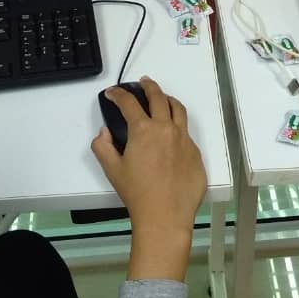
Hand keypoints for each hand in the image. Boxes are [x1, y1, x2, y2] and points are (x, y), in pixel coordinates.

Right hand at [91, 76, 207, 281]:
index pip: (129, 103)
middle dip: (149, 87)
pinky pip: (186, 133)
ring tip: (163, 98)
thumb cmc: (137, 193)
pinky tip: (172, 135)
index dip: (118, 94)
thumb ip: (103, 147)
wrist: (165, 215)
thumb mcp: (112, 170)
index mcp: (144, 130)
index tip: (112, 93)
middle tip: (143, 82)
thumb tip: (104, 133)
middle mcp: (166, 129)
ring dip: (168, 100)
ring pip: (178, 110)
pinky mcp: (195, 153)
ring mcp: (184, 140)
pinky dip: (177, 127)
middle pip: (158, 97)